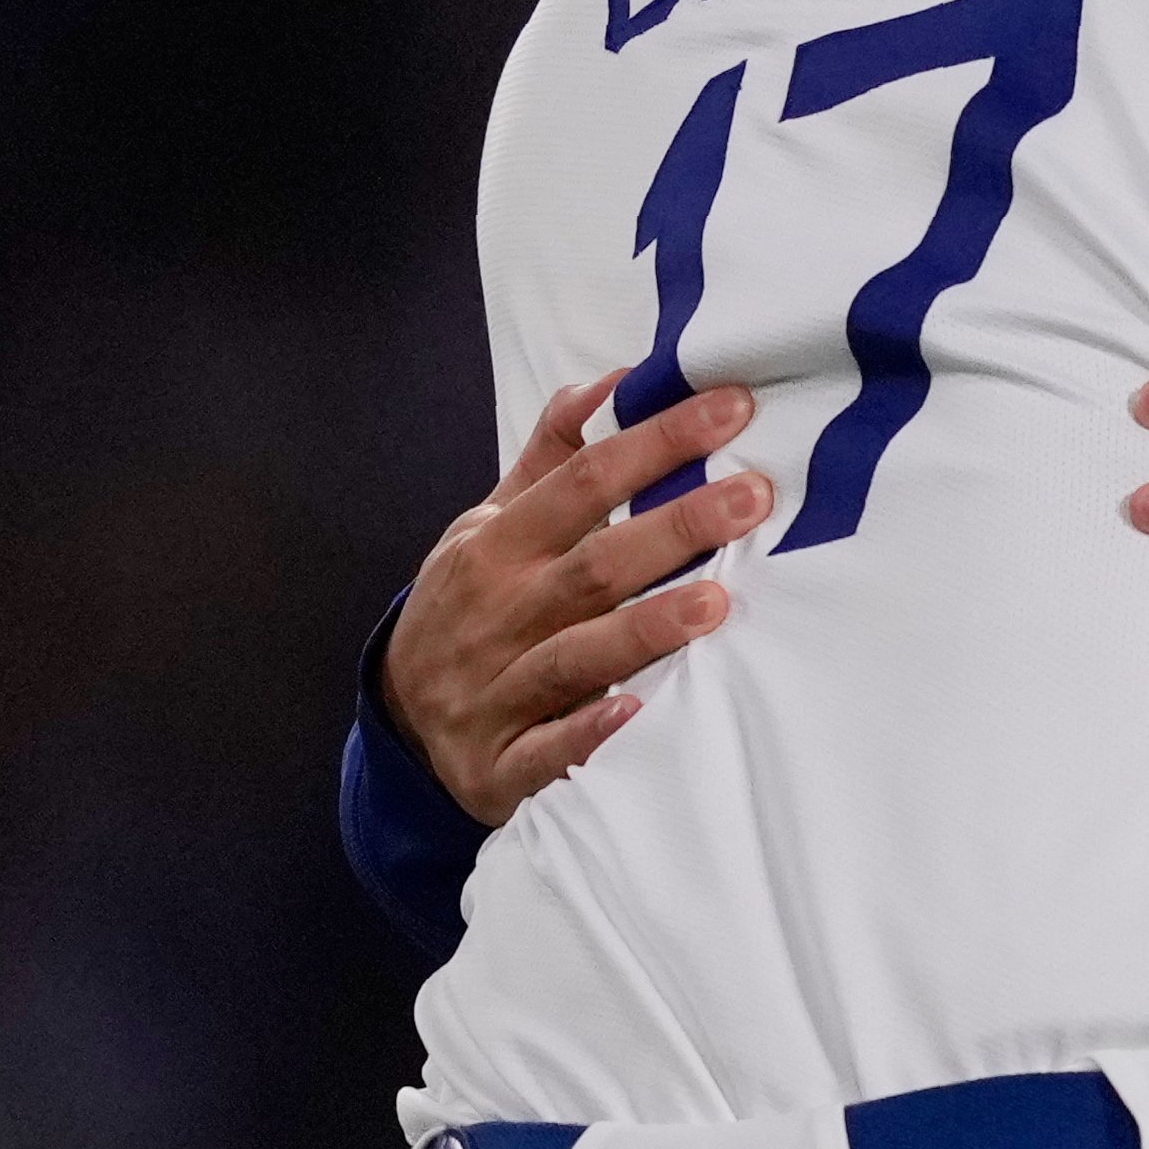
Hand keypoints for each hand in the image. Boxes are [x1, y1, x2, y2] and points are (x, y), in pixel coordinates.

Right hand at [384, 373, 770, 826]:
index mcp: (496, 548)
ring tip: (716, 601)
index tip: (731, 409)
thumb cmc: (468, 606)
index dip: (655, 443)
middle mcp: (498, 614)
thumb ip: (550, 458)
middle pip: (593, 566)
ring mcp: (495, 691)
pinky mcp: (500, 764)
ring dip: (644, 629)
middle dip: (673, 528)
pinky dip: (587, 736)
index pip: (583, 484)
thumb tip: (608, 383)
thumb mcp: (488, 527)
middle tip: (753, 496)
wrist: (395, 719)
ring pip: (576, 657)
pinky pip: (546, 751)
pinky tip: (636, 714)